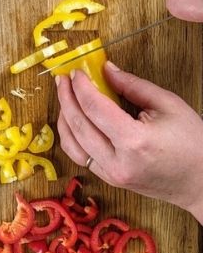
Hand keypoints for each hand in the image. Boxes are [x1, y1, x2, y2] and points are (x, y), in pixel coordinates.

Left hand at [56, 64, 202, 224]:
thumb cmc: (192, 144)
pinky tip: (72, 121)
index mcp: (134, 141)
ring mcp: (111, 174)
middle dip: (66, 98)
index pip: (95, 108)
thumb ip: (132, 85)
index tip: (76, 72)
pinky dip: (71, 137)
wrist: (201, 182)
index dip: (81, 86)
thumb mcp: (168, 105)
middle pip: (78, 125)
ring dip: (64, 118)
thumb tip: (106, 70)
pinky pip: (80, 156)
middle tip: (63, 80)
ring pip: (72, 144)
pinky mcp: (109, 179)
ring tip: (65, 97)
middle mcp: (117, 161)